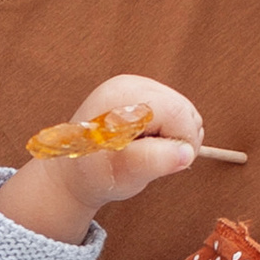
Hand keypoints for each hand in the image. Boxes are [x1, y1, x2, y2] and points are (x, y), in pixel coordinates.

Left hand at [0, 74, 206, 247]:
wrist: (74, 173)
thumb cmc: (94, 175)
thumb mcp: (121, 175)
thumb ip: (151, 161)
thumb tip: (185, 153)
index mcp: (121, 98)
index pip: (177, 113)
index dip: (182, 142)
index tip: (166, 164)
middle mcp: (131, 84)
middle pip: (184, 109)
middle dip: (178, 139)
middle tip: (152, 159)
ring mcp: (138, 85)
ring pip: (185, 111)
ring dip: (174, 137)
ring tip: (146, 152)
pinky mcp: (143, 94)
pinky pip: (177, 112)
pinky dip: (170, 132)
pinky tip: (148, 143)